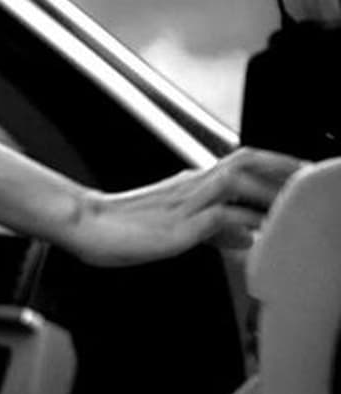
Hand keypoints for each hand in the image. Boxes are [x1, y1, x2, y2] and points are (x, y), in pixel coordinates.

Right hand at [72, 148, 301, 267]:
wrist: (82, 225)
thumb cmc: (122, 228)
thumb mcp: (180, 228)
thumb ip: (216, 228)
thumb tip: (247, 233)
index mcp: (192, 183)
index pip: (245, 161)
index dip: (278, 163)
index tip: (305, 174)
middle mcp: (191, 185)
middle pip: (246, 160)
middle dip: (282, 167)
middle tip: (310, 176)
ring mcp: (182, 202)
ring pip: (235, 181)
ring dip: (267, 190)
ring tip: (292, 202)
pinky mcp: (174, 226)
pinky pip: (215, 216)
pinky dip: (240, 220)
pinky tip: (255, 232)